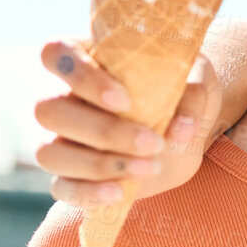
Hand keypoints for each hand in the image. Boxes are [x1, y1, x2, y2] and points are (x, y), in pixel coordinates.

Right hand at [34, 38, 221, 204]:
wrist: (187, 133)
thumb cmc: (184, 92)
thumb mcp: (198, 79)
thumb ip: (192, 91)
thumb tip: (181, 127)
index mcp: (88, 60)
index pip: (55, 52)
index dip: (80, 76)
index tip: (125, 100)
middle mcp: (64, 98)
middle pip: (47, 110)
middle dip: (103, 131)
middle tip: (153, 142)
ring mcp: (62, 139)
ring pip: (48, 153)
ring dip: (98, 165)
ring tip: (150, 167)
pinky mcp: (70, 175)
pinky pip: (60, 188)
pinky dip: (87, 193)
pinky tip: (119, 192)